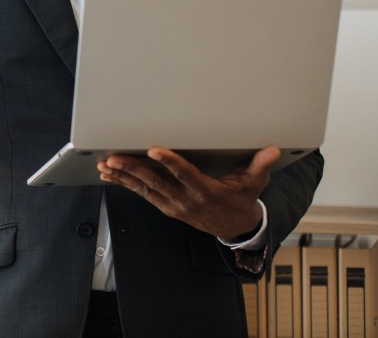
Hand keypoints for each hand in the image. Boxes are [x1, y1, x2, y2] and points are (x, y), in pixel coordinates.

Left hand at [96, 146, 280, 239]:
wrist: (235, 228)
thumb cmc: (242, 201)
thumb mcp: (255, 185)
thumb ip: (260, 165)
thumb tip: (272, 149)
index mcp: (206, 191)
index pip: (185, 174)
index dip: (169, 162)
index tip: (154, 150)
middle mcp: (186, 199)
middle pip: (156, 182)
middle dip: (133, 169)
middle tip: (114, 158)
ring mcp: (173, 205)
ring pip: (145, 189)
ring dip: (123, 177)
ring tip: (105, 165)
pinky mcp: (165, 206)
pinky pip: (142, 195)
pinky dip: (125, 184)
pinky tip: (109, 175)